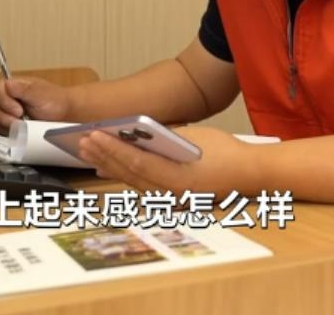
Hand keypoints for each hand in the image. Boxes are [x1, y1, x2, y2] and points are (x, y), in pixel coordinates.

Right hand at [0, 78, 72, 134]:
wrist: (65, 116)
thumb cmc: (54, 101)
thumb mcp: (40, 93)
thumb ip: (23, 89)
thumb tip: (7, 84)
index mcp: (11, 86)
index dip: (4, 101)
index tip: (18, 111)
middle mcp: (5, 99)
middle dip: (4, 116)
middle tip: (19, 121)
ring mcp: (6, 114)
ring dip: (5, 126)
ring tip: (21, 127)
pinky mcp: (8, 127)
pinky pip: (0, 131)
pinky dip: (7, 133)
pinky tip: (19, 133)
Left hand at [76, 125, 262, 199]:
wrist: (251, 174)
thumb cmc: (226, 152)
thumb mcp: (194, 136)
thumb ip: (165, 137)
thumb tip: (137, 134)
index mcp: (175, 178)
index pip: (135, 162)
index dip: (111, 149)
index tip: (92, 136)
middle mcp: (170, 193)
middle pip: (130, 174)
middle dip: (104, 157)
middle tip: (83, 143)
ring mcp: (171, 199)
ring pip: (133, 182)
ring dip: (111, 167)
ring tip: (90, 154)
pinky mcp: (174, 198)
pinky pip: (143, 186)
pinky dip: (125, 175)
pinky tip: (111, 169)